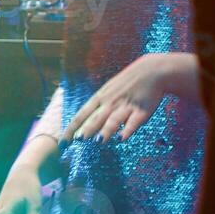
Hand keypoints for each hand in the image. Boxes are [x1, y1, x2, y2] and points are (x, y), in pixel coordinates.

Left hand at [65, 52, 186, 141]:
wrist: (151, 71)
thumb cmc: (126, 84)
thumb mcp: (107, 91)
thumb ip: (97, 107)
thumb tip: (83, 124)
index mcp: (100, 98)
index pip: (81, 115)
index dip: (71, 128)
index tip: (63, 142)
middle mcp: (110, 103)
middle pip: (96, 117)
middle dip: (86, 129)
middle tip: (77, 141)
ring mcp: (126, 106)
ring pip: (114, 119)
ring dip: (106, 130)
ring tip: (98, 141)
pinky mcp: (142, 110)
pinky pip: (134, 121)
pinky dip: (128, 130)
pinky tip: (122, 139)